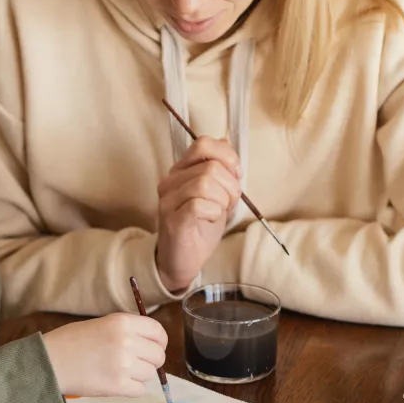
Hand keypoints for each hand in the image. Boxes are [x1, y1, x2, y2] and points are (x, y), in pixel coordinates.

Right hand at [43, 313, 167, 397]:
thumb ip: (126, 331)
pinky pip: (140, 390)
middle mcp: (127, 341)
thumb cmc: (70, 342)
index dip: (160, 342)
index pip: (158, 332)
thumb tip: (150, 344)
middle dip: (150, 361)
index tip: (154, 348)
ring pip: (150, 374)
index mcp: (122, 322)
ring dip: (139, 376)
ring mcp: (124, 365)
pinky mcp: (118, 386)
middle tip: (135, 364)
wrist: (49, 362)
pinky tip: (116, 383)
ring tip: (119, 373)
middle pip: (158, 356)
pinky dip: (131, 389)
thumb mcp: (101, 324)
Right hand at [155, 136, 241, 292]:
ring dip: (223, 199)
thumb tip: (225, 141)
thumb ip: (219, 169)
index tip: (235, 176)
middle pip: (210, 167)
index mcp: (181, 171)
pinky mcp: (172, 219)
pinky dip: (214, 211)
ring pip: (205, 184)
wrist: (182, 261)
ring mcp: (168, 200)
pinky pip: (198, 204)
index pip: (203, 144)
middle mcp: (170, 182)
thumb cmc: (200, 228)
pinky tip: (212, 219)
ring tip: (221, 211)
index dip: (227, 157)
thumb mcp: (217, 194)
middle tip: (230, 203)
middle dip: (230, 185)